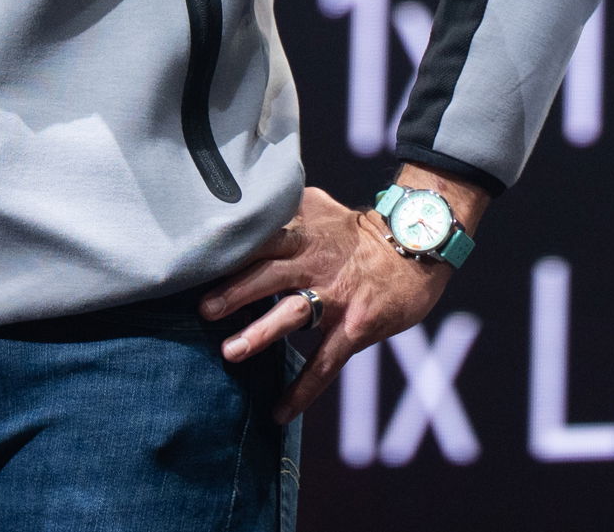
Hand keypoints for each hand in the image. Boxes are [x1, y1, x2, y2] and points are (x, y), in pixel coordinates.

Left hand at [199, 174, 480, 423]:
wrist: (417, 246)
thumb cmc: (359, 230)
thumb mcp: (319, 206)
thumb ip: (281, 208)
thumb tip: (239, 200)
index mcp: (301, 233)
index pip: (258, 239)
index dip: (228, 251)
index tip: (196, 263)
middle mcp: (314, 262)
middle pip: (268, 274)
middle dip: (234, 292)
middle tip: (203, 310)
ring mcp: (335, 296)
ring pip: (292, 314)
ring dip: (260, 333)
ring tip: (230, 352)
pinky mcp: (355, 326)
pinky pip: (325, 362)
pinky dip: (303, 390)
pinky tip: (279, 412)